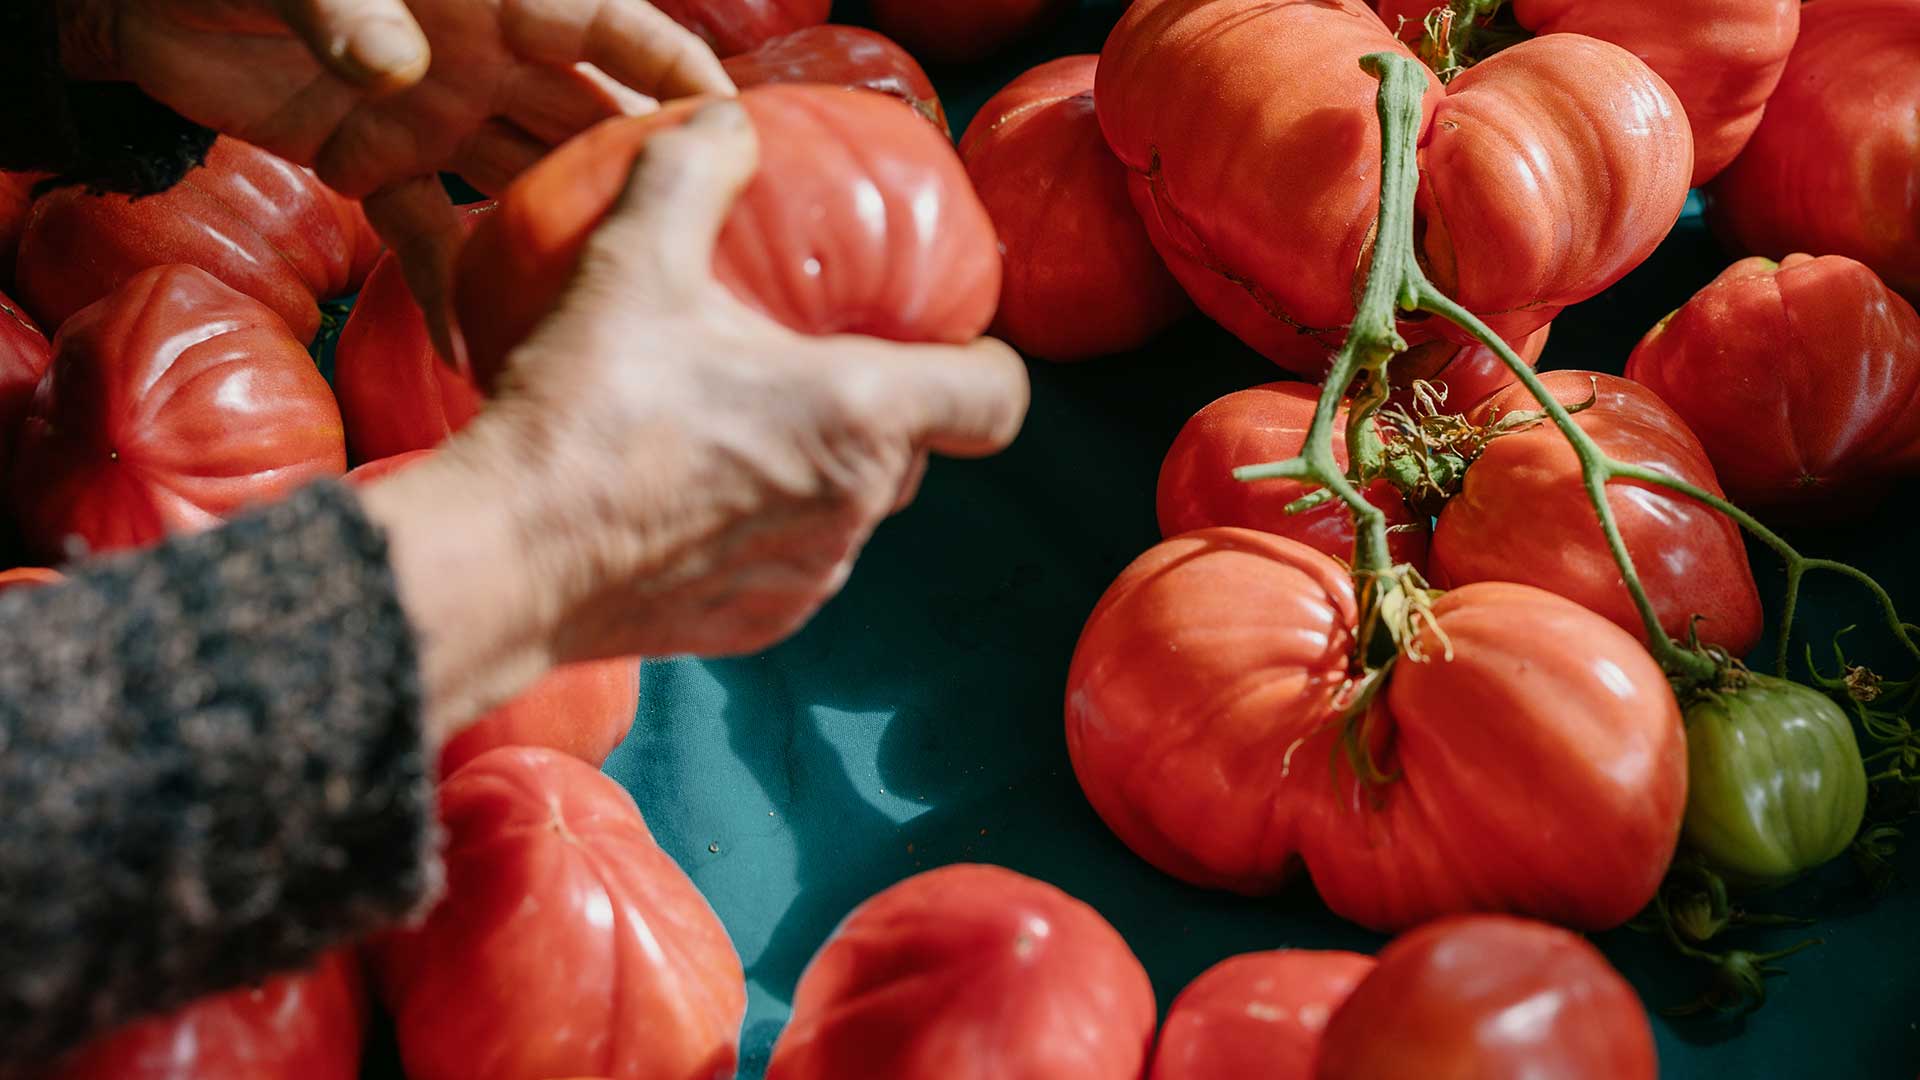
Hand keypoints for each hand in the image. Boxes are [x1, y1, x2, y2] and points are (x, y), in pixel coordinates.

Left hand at [57, 0, 734, 363]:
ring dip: (559, 236)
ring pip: (522, 179)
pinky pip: (431, 231)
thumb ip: (349, 12)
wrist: (124, 0)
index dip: (673, 64)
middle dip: (639, 171)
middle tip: (705, 243)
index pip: (607, 23)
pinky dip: (452, 280)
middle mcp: (479, 55)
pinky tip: (480, 341)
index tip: (732, 122)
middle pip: (582, 114)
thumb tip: (401, 76)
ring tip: (610, 307)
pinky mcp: (372, 162)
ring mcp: (431, 114)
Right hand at [357, 102, 1031, 738]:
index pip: (996, 399)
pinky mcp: (765, 625)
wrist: (506, 558)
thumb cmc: (586, 408)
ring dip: (818, 469)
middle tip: (802, 362)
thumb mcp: (634, 259)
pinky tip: (693, 497)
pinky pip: (795, 563)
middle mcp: (856, 508)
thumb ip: (694, 172)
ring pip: (852, 509)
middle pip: (917, 450)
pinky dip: (766, 530)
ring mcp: (813, 577)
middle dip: (879, 408)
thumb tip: (729, 124)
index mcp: (861, 416)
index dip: (983, 363)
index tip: (936, 338)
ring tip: (736, 428)